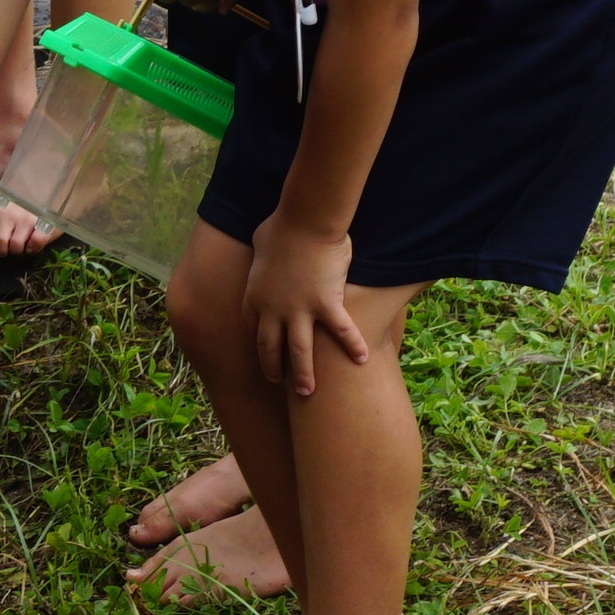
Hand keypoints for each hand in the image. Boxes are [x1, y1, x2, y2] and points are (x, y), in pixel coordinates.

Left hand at [241, 214, 368, 397]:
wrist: (304, 222)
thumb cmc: (281, 226)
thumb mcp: (261, 243)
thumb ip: (264, 254)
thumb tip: (266, 246)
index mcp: (255, 295)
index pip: (252, 328)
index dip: (258, 342)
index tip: (264, 352)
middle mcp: (273, 310)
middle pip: (270, 348)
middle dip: (273, 368)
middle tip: (277, 382)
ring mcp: (299, 311)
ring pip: (300, 352)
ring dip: (303, 374)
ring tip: (307, 393)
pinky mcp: (326, 305)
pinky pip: (341, 332)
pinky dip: (353, 346)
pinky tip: (362, 360)